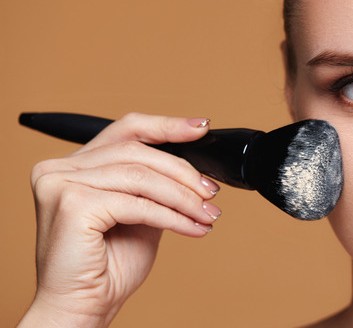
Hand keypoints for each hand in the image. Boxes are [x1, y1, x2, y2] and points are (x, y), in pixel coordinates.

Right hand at [18, 113, 220, 327]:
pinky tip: (191, 228)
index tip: (201, 127)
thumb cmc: (108, 267)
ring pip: (142, 177)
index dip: (167, 125)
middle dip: (183, 172)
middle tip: (212, 193)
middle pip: (138, 152)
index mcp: (73, 164)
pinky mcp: (72, 204)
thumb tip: (194, 168)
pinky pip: (138, 203)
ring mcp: (60, 183)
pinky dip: (172, 216)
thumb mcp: (139, 213)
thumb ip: (154, 185)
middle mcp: (59, 168)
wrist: (84, 307)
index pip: (126, 130)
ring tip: (207, 214)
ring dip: (183, 197)